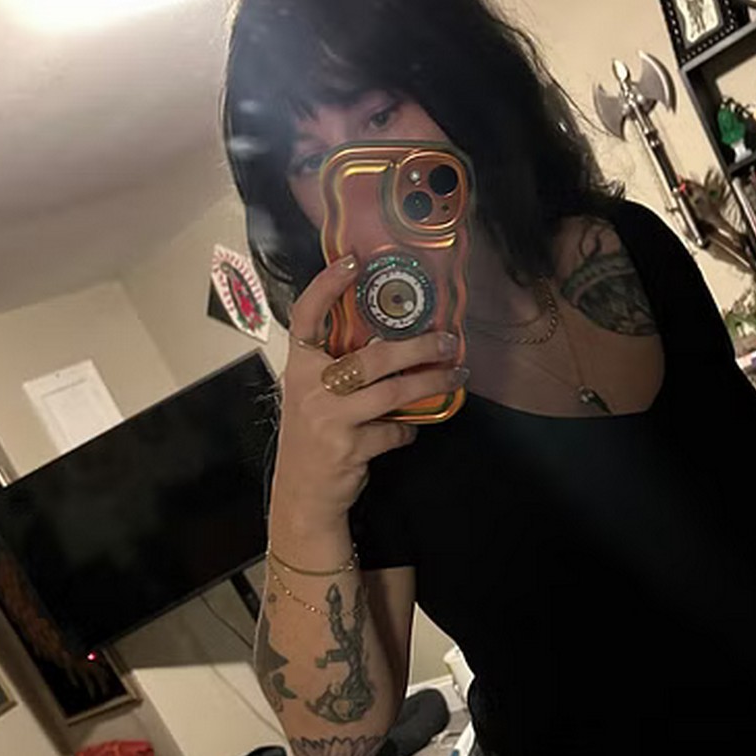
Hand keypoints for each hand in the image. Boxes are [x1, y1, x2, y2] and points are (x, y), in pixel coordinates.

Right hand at [271, 255, 466, 529]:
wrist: (303, 493)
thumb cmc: (314, 436)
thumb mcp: (314, 395)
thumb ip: (337, 368)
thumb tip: (393, 340)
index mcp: (298, 367)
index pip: (306, 317)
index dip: (326, 287)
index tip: (353, 262)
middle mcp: (309, 388)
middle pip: (372, 357)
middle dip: (418, 348)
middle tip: (448, 341)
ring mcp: (328, 419)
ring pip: (393, 392)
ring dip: (431, 383)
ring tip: (457, 375)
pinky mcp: (348, 447)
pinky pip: (394, 430)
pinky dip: (408, 429)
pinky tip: (411, 427)